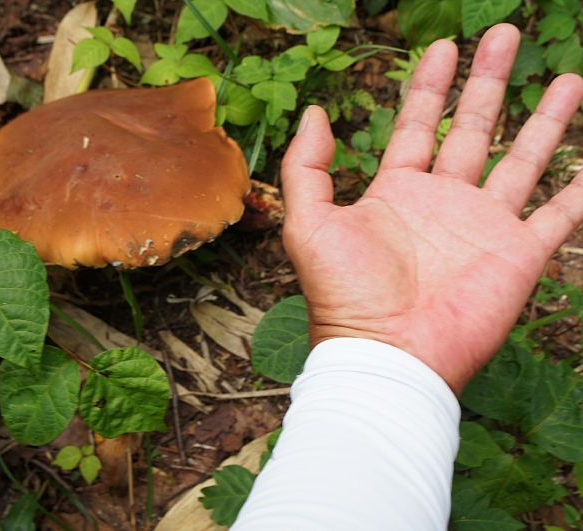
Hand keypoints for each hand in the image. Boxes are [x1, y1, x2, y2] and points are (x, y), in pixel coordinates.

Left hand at [282, 24, 582, 395]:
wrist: (389, 354)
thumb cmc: (344, 295)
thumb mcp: (310, 223)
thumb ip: (308, 167)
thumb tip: (315, 112)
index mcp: (396, 191)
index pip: (418, 124)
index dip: (431, 86)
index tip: (444, 46)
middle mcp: (443, 202)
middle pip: (473, 128)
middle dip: (489, 81)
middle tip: (505, 35)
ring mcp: (483, 226)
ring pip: (522, 160)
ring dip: (544, 120)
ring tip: (568, 78)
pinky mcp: (518, 254)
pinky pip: (560, 215)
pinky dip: (580, 190)